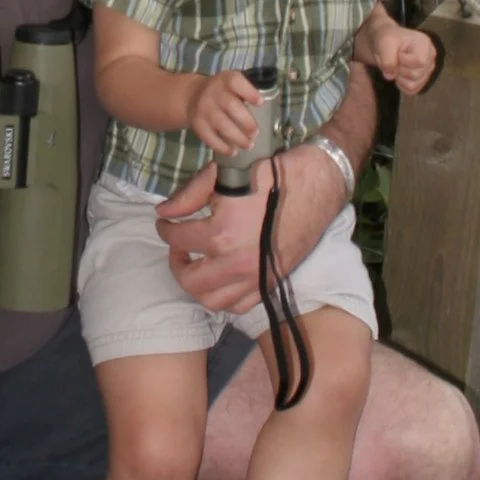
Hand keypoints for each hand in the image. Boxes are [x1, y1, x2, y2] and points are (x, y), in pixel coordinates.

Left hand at [157, 143, 336, 316]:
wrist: (315, 183)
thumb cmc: (269, 174)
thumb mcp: (223, 176)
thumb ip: (188, 196)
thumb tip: (163, 212)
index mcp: (222, 233)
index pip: (177, 240)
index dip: (165, 229)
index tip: (165, 223)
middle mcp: (237, 263)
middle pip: (189, 279)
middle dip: (176, 263)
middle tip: (177, 248)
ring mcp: (256, 277)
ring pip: (211, 301)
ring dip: (197, 285)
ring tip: (196, 265)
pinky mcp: (270, 282)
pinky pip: (239, 306)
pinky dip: (224, 297)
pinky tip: (220, 277)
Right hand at [184, 67, 265, 155]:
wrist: (192, 96)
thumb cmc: (222, 92)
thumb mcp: (231, 84)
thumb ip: (246, 92)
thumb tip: (267, 111)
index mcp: (226, 80)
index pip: (236, 82)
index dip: (249, 92)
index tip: (261, 103)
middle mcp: (213, 93)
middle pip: (231, 106)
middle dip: (246, 121)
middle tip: (256, 132)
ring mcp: (204, 109)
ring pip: (222, 124)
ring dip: (238, 137)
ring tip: (249, 145)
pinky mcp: (198, 124)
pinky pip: (210, 137)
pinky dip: (222, 147)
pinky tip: (233, 151)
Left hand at [359, 5, 438, 99]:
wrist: (384, 44)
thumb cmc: (387, 39)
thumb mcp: (384, 43)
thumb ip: (387, 59)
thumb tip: (390, 76)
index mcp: (425, 44)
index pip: (420, 62)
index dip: (404, 61)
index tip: (397, 53)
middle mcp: (430, 58)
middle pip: (416, 75)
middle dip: (399, 69)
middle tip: (394, 60)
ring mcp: (427, 70)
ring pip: (413, 85)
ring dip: (399, 78)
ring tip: (396, 66)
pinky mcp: (422, 80)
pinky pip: (411, 91)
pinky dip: (401, 85)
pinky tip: (398, 74)